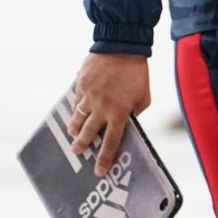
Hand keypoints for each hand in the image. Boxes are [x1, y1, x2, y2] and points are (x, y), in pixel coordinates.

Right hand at [67, 52, 151, 175]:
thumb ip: (136, 111)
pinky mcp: (81, 84)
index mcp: (120, 113)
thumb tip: (128, 120)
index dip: (104, 158)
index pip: (111, 142)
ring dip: (75, 128)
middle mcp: (102, 107)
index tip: (98, 171)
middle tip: (76, 152)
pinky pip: (76, 100)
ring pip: (78, 118)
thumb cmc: (136, 72)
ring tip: (73, 134)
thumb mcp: (144, 95)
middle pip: (89, 133)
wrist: (121, 46)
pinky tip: (75, 111)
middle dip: (82, 145)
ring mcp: (89, 96)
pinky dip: (75, 108)